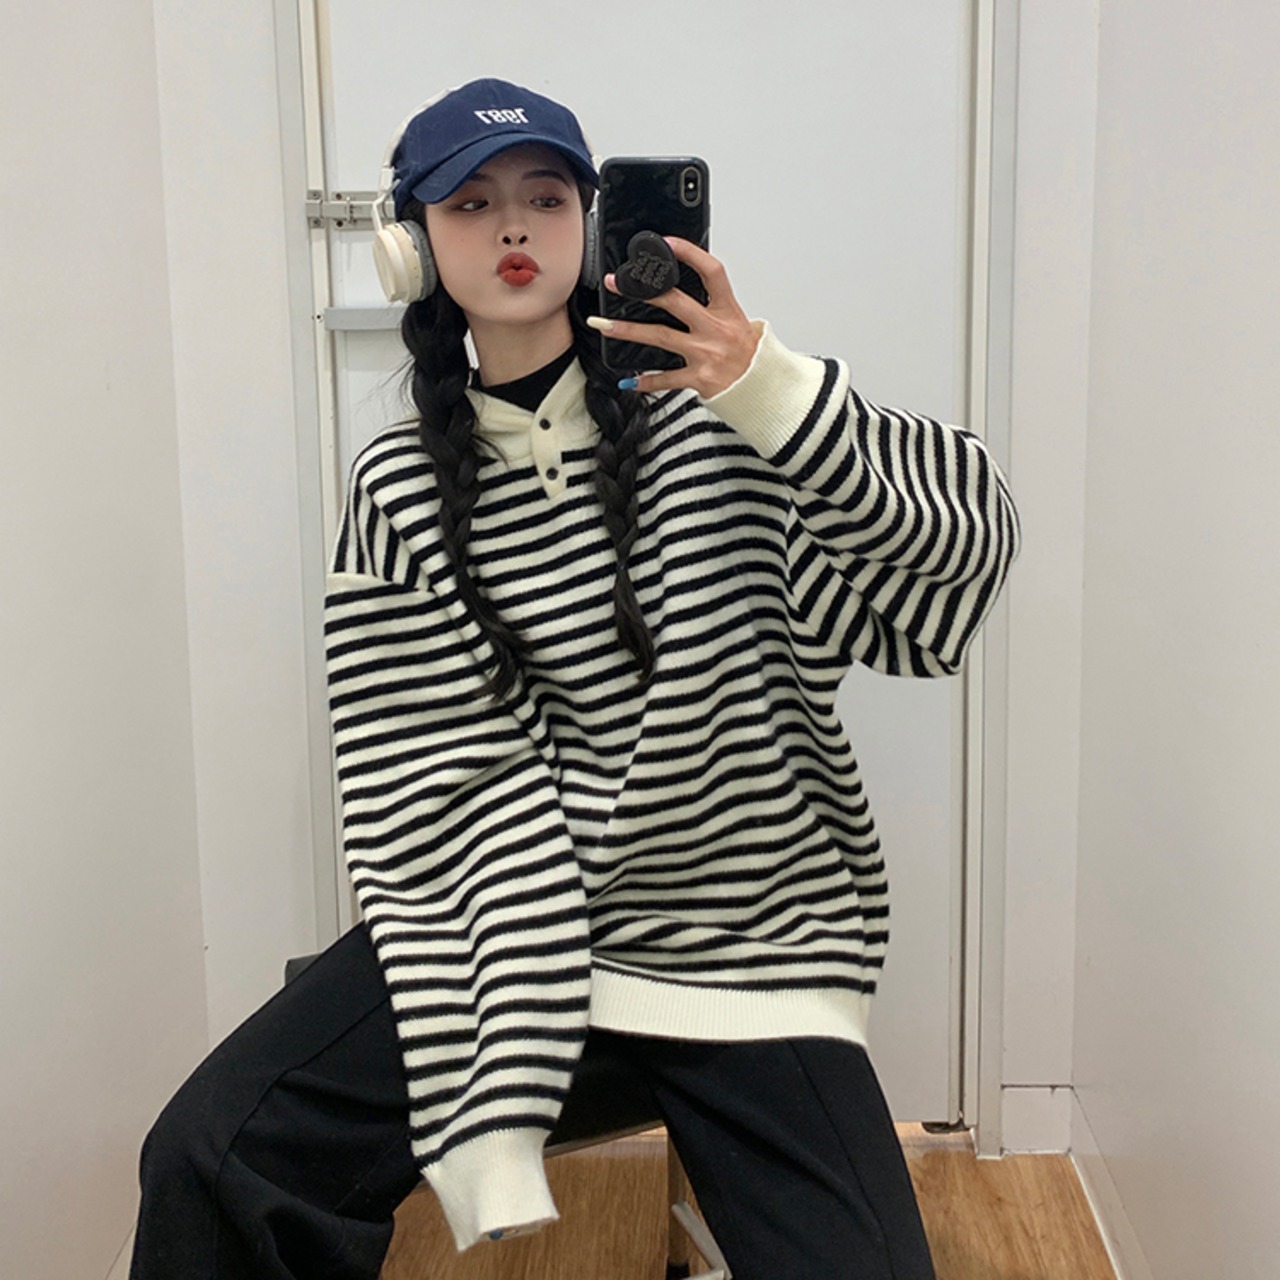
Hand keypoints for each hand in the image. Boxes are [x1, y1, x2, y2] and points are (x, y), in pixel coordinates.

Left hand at [587, 238, 758, 398]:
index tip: (666, 244)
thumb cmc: (750, 357)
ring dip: (628, 330)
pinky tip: (629, 380)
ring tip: (605, 325)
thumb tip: (689, 289)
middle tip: (616, 283)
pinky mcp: (699, 378)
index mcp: (728, 311)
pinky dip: (646, 380)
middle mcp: (717, 329)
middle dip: (642, 291)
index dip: (689, 254)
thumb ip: (716, 308)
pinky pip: (666, 379)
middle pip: (675, 302)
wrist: (762, 389)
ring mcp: (706, 354)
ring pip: (660, 337)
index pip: (711, 272)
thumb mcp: (740, 324)